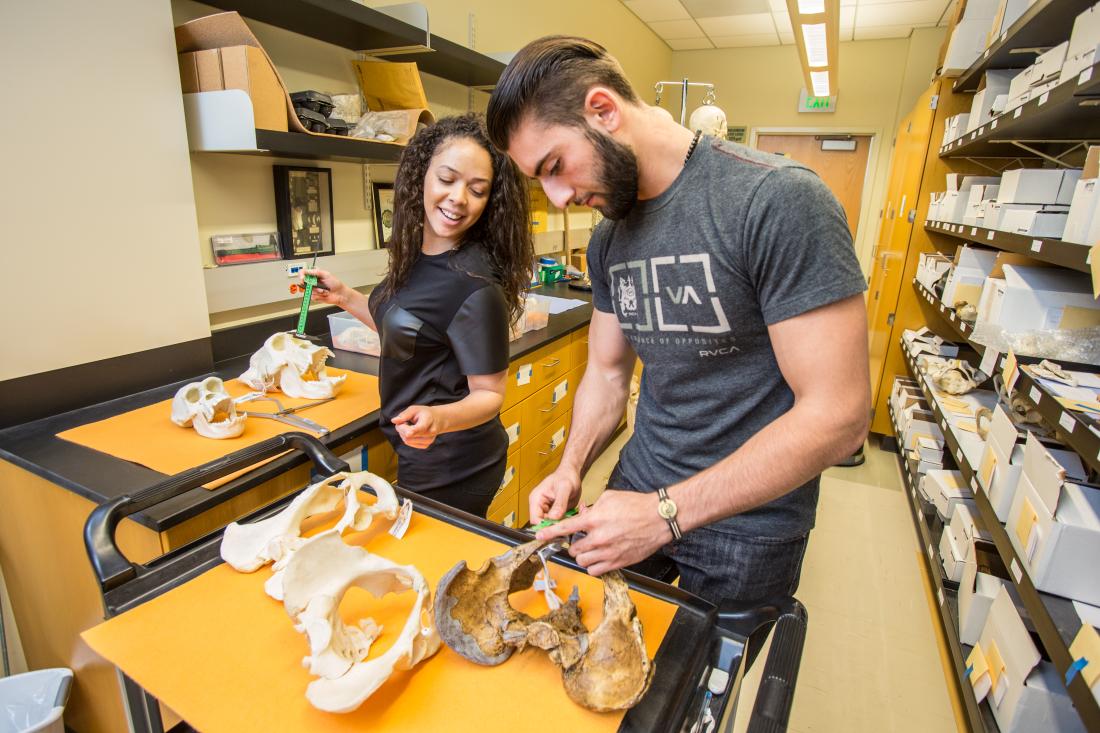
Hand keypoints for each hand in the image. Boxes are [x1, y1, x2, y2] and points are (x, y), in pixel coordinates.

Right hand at [302, 269, 348, 307]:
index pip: (304, 273)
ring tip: (324, 290)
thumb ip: (316, 272)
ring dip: (317, 291)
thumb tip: (307, 271)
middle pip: (303, 283)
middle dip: (309, 285)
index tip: (302, 278)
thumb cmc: (336, 284)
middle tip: (315, 285)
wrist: (340, 294)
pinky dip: (319, 296)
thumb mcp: (326, 274)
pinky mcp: (316, 296)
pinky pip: (312, 297)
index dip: (301, 275)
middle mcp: (314, 282)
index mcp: (315, 275)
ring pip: (308, 290)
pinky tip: (324, 294)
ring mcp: (314, 289)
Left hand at [391, 405, 438, 448]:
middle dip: (401, 428)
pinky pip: (409, 443)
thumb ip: (404, 415)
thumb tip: (394, 421)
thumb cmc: (424, 413)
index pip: (420, 428)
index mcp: (428, 420)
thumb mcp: (414, 409)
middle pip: (408, 435)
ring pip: (407, 440)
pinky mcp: (426, 445)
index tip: (405, 432)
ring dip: (403, 433)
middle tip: (403, 421)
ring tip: (408, 426)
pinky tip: (411, 432)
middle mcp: (430, 432)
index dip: (411, 431)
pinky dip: (406, 438)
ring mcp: (429, 440)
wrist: (437, 420)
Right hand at [528, 466, 581, 522]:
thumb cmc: (566, 476)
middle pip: (543, 524)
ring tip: (571, 518)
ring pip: (551, 525)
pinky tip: (572, 516)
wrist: (572, 474)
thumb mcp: (564, 488)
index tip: (557, 527)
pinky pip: (558, 522)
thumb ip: (560, 503)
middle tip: (567, 524)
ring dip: (561, 524)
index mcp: (536, 499)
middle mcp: (539, 506)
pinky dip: (565, 522)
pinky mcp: (555, 512)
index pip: (535, 519)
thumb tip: (554, 517)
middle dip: (554, 526)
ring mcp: (547, 510)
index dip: (545, 526)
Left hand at [535, 490, 671, 575]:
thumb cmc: (636, 505)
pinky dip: (593, 566)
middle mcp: (599, 538)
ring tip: (590, 549)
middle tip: (581, 539)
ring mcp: (608, 552)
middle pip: (573, 549)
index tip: (538, 537)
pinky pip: (595, 571)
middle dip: (574, 545)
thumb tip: (582, 513)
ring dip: (582, 556)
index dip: (549, 533)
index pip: (565, 528)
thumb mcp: (610, 498)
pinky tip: (599, 558)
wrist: (659, 518)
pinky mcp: (618, 562)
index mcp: (595, 519)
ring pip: (582, 562)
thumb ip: (592, 508)